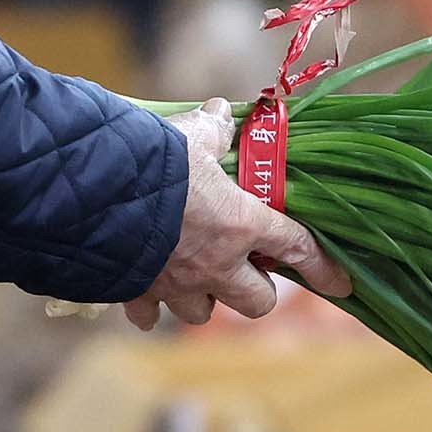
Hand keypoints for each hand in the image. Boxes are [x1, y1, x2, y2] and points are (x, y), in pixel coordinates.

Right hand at [122, 98, 350, 329]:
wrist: (89, 192)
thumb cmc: (151, 161)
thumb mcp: (190, 137)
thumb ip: (212, 132)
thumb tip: (221, 115)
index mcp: (242, 224)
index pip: (297, 249)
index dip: (323, 268)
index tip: (341, 284)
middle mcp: (216, 264)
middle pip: (257, 303)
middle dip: (257, 290)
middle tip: (248, 269)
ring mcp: (177, 284)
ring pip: (204, 315)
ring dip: (205, 299)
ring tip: (195, 278)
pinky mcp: (138, 293)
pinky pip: (150, 316)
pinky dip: (150, 309)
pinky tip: (147, 294)